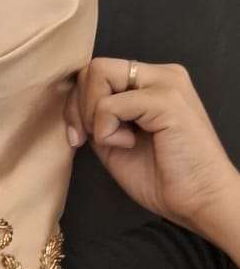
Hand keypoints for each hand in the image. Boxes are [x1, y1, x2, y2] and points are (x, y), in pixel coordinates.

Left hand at [65, 58, 239, 260]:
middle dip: (78, 107)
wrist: (198, 201)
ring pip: (98, 75)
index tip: (78, 137)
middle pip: (93, 67)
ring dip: (93, 116)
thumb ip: (97, 118)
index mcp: (150, 83)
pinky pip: (110, 104)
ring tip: (119, 140)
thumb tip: (71, 107)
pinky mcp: (166, 100)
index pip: (97, 72)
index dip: (76, 103)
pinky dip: (107, 131)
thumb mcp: (115, 142)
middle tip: (90, 139)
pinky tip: (130, 144)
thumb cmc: (162, 178)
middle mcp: (160, 75)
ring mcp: (165, 83)